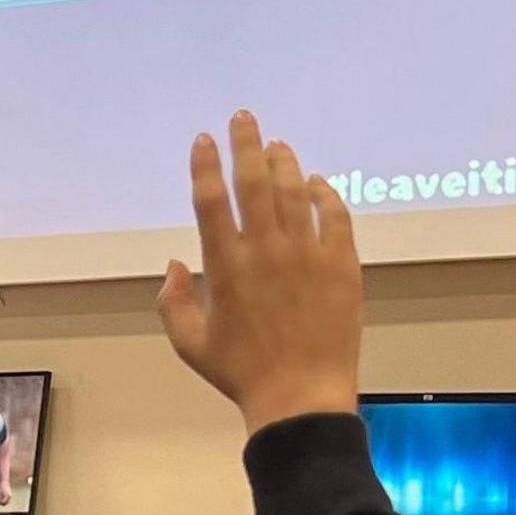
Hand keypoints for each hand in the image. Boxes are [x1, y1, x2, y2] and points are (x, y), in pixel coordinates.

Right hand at [156, 111, 364, 433]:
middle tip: (244, 117)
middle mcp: (266, 250)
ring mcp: (308, 254)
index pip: (212, 198)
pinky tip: (317, 183)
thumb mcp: (191, 344)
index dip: (206, 163)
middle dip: (246, 142)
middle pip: (255, 180)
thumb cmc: (242, 374)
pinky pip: (336, 215)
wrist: (301, 397)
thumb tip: (174, 265)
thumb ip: (173, 301)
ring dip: (285, 162)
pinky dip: (325, 193)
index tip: (204, 139)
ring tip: (277, 145)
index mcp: (226, 265)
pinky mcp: (342, 265)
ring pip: (295, 190)